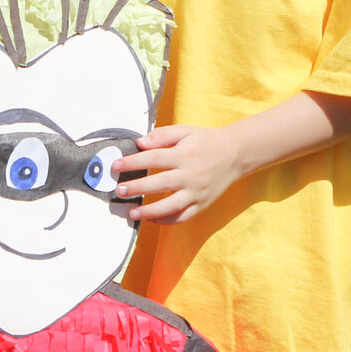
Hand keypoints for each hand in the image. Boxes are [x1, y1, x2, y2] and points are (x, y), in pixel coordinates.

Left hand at [111, 124, 242, 225]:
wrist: (234, 154)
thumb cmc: (205, 141)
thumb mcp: (185, 131)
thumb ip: (162, 135)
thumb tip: (140, 143)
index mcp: (184, 155)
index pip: (153, 159)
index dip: (132, 163)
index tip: (116, 166)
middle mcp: (191, 175)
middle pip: (159, 184)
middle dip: (136, 188)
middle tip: (119, 190)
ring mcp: (197, 192)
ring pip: (170, 206)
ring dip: (149, 211)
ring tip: (131, 212)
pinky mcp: (202, 204)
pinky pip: (182, 217)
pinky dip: (166, 221)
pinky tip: (151, 219)